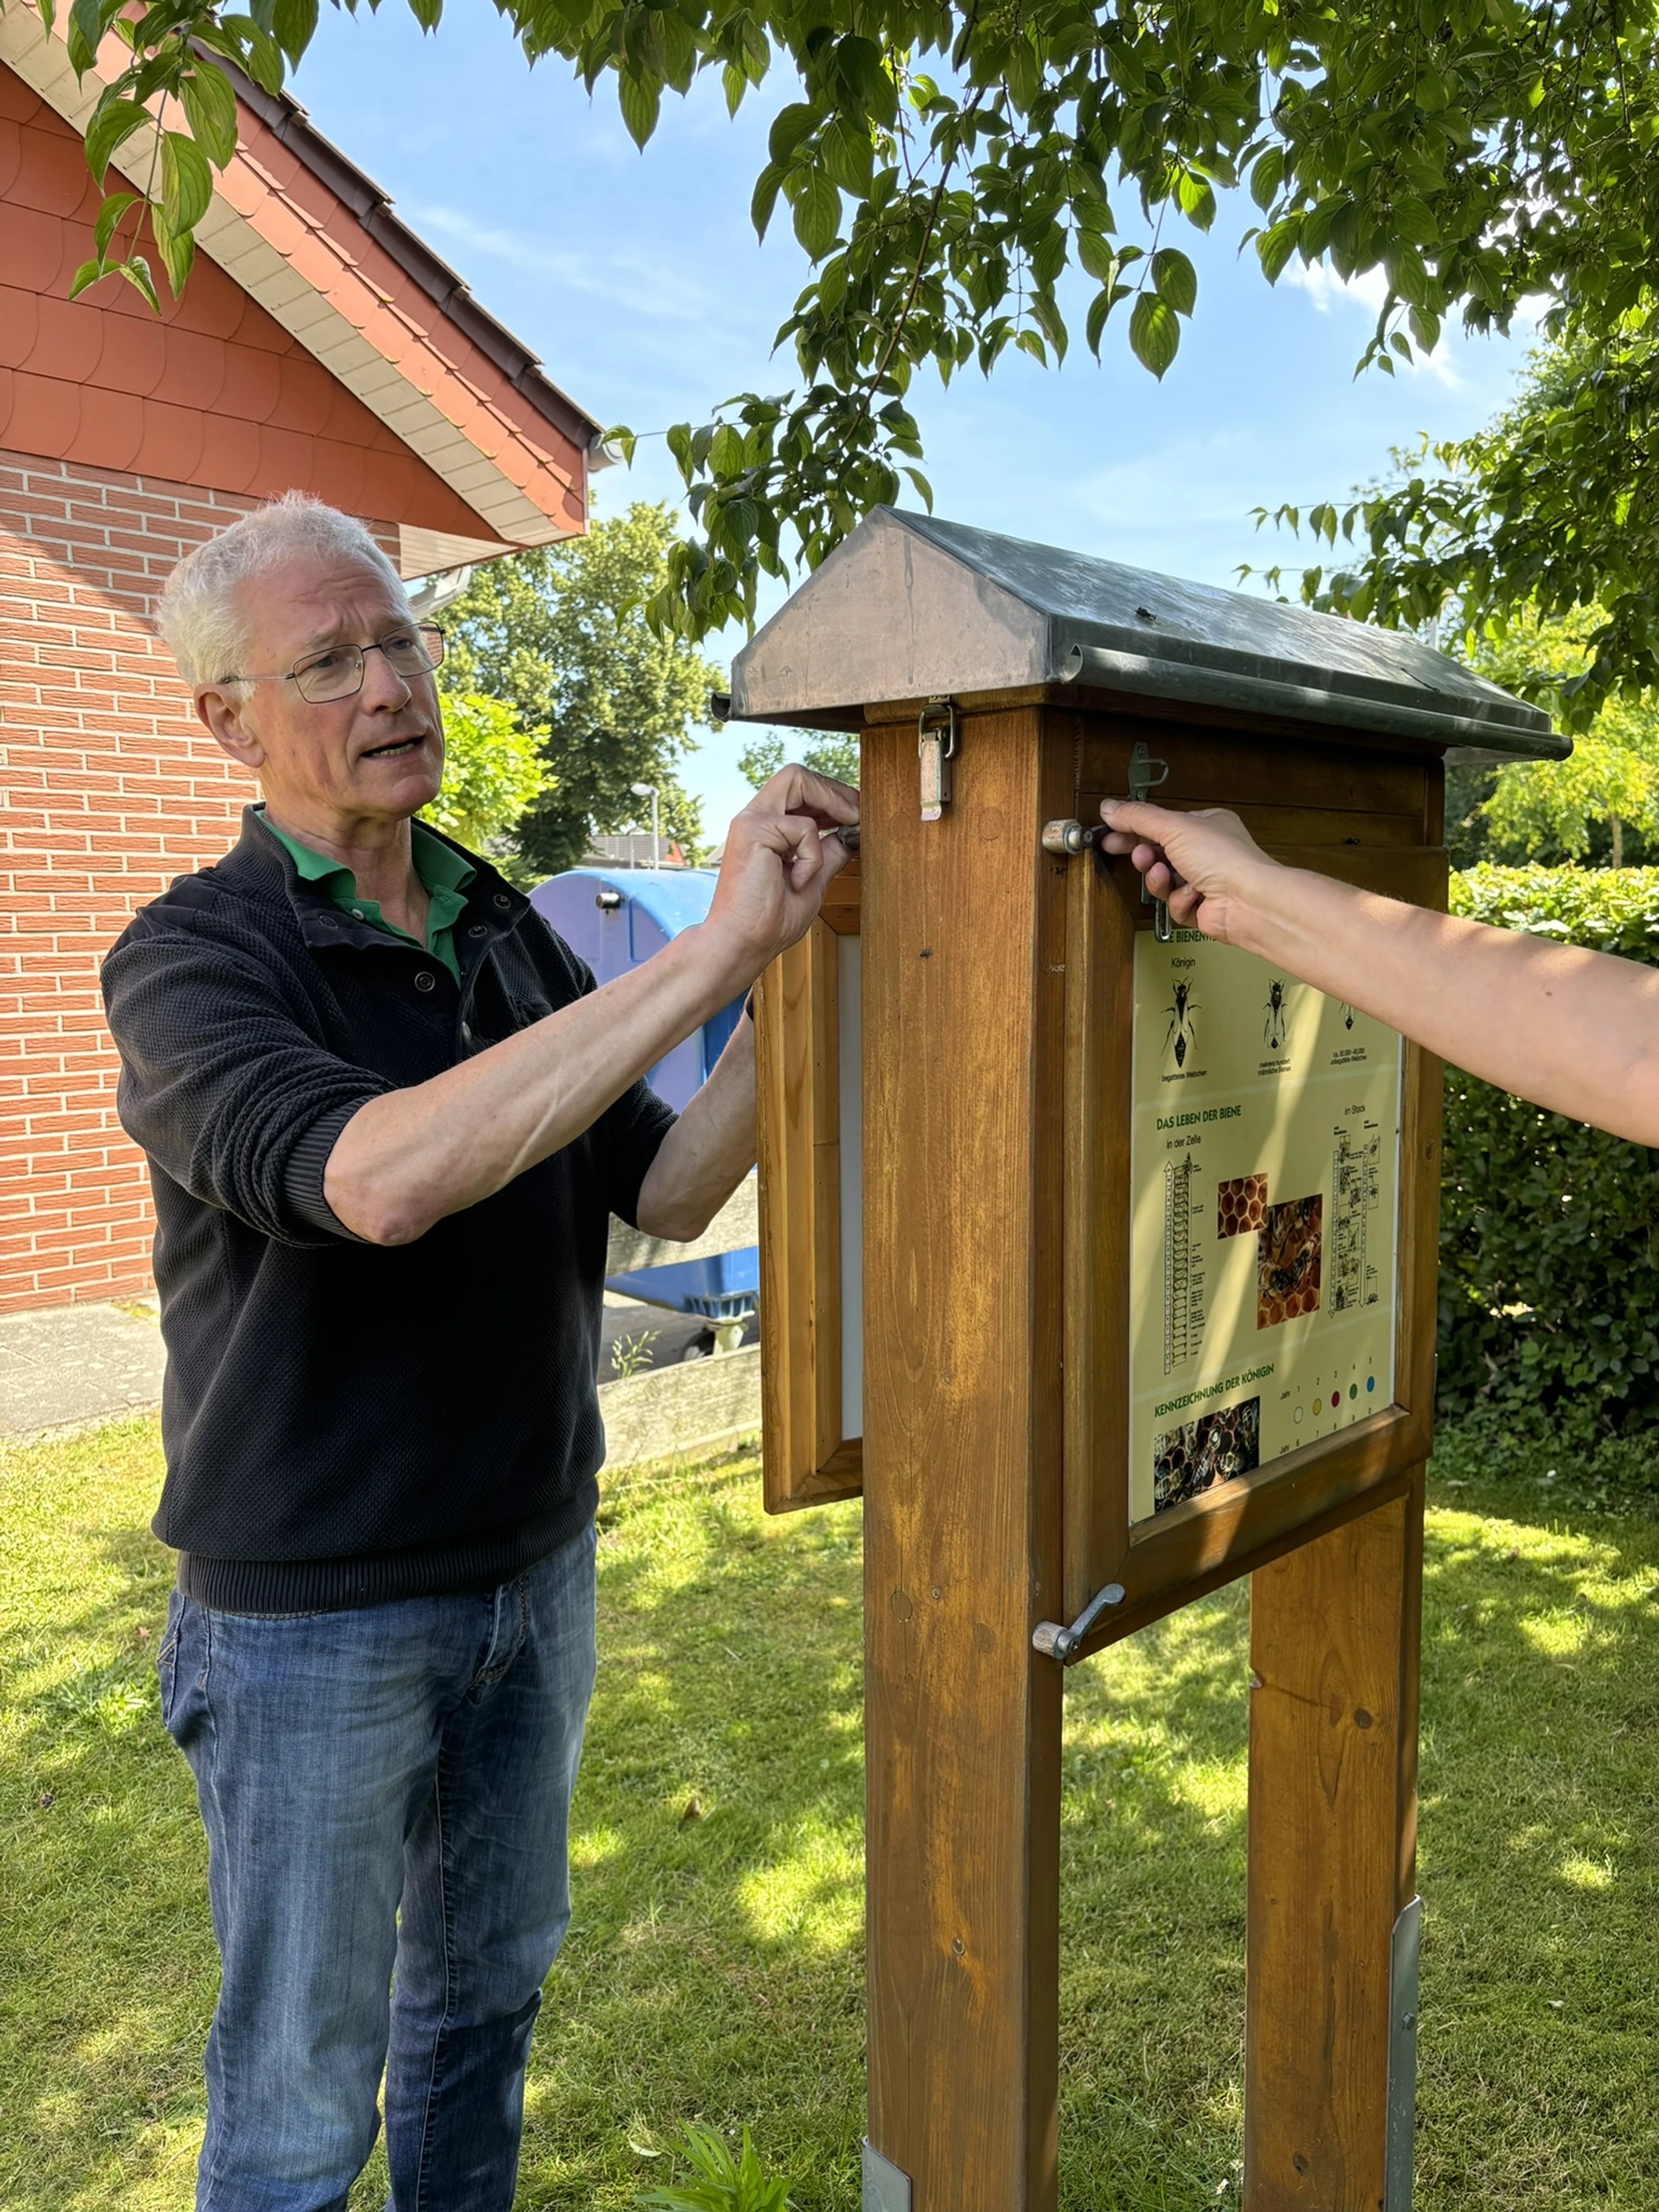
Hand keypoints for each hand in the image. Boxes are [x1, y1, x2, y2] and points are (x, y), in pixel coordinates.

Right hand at [704, 764, 858, 977]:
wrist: (744, 943)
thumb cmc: (769, 920)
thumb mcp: (813, 880)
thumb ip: (828, 854)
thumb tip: (851, 833)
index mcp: (765, 827)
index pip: (799, 789)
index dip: (831, 796)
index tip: (855, 816)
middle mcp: (754, 817)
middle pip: (798, 774)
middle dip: (836, 790)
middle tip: (859, 815)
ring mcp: (751, 819)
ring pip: (797, 778)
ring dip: (832, 802)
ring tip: (849, 825)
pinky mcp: (753, 830)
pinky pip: (804, 828)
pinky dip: (813, 856)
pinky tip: (800, 880)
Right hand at [1097, 799, 1279, 943]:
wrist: (1246, 901)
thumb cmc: (1224, 858)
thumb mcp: (1174, 827)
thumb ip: (1138, 818)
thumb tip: (1109, 808)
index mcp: (1205, 825)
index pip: (1160, 824)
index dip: (1133, 829)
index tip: (1110, 835)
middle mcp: (1207, 852)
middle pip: (1160, 854)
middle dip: (1147, 857)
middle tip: (1137, 858)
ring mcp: (1205, 881)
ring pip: (1164, 881)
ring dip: (1161, 879)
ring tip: (1164, 875)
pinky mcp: (1202, 908)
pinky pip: (1176, 904)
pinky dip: (1180, 900)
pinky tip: (1192, 895)